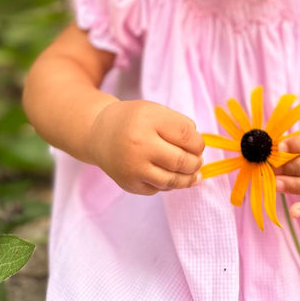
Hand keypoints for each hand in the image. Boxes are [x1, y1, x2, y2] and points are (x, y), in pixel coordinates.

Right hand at [86, 100, 204, 195]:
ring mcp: (132, 167)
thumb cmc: (135, 121)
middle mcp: (138, 144)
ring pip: (172, 180)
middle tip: (197, 160)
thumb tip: (199, 152)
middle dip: (196, 162)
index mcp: (148, 120)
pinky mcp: (129, 184)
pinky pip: (158, 189)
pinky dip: (169, 184)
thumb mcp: (156, 111)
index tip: (197, 143)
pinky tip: (171, 175)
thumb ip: (180, 126)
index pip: (186, 135)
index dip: (198, 142)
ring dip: (188, 178)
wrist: (100, 134)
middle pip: (181, 160)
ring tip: (192, 172)